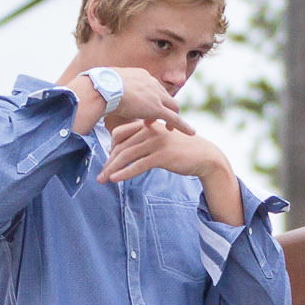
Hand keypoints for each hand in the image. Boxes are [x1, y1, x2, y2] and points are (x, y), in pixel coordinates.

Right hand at [100, 67, 189, 130]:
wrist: (101, 88)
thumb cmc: (96, 87)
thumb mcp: (105, 84)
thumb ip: (110, 89)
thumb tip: (100, 93)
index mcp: (140, 75)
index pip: (152, 88)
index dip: (151, 99)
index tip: (146, 108)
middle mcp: (151, 82)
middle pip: (164, 96)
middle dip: (162, 108)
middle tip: (155, 121)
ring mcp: (155, 95)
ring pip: (171, 107)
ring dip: (171, 119)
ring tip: (169, 130)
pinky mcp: (157, 108)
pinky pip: (174, 119)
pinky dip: (183, 126)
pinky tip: (190, 133)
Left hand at [100, 120, 243, 223]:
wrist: (204, 156)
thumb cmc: (182, 150)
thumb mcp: (162, 141)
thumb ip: (145, 141)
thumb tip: (125, 151)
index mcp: (148, 125)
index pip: (120, 133)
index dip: (110, 147)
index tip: (108, 161)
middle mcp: (150, 131)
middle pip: (121, 146)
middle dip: (108, 162)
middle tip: (99, 175)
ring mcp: (156, 142)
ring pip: (127, 156)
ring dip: (112, 169)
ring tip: (103, 180)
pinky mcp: (162, 155)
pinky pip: (138, 165)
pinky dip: (124, 173)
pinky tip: (115, 179)